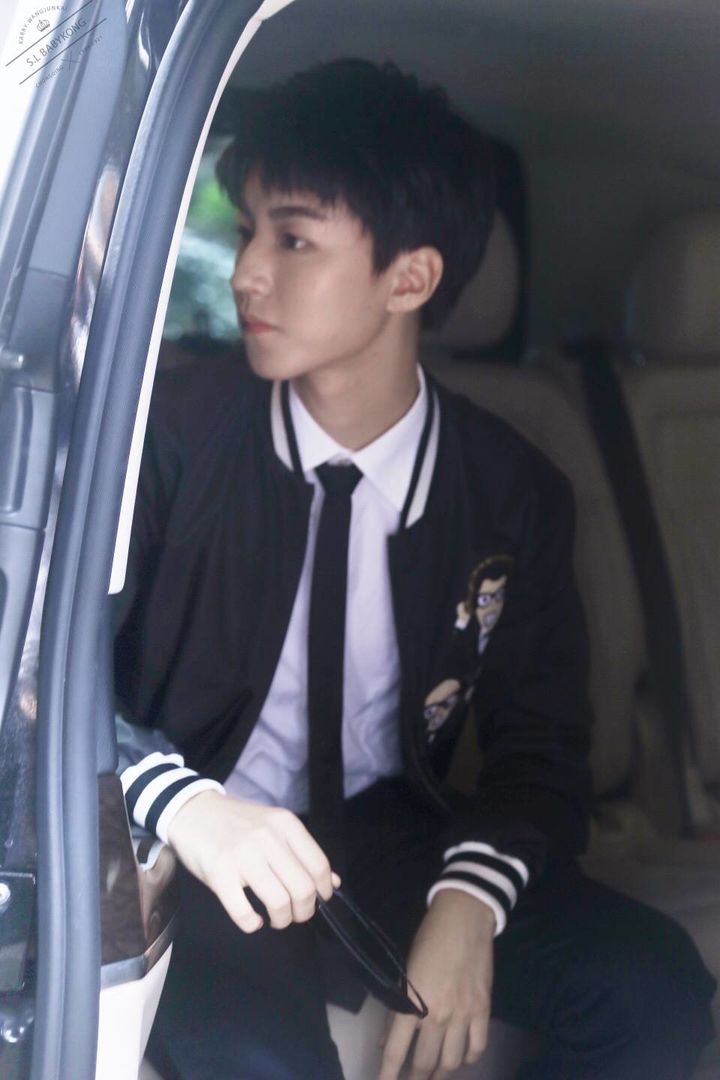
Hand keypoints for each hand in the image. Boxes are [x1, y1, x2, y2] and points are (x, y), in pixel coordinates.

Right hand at [167, 790, 339, 933]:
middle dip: (303, 911)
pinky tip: (252, 919)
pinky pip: (244, 912)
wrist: (192, 810)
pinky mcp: (219, 872)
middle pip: (303, 889)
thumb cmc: (237, 823)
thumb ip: (302, 853)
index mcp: (285, 824)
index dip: (323, 891)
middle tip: (294, 914)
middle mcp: (267, 837)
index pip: (319, 866)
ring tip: (274, 918)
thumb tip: (333, 883)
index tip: (316, 900)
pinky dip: (252, 924)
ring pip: (279, 902)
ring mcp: (243, 855)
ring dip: (281, 920)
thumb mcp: (274, 827)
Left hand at [378, 889, 494, 1079]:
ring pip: (452, 1062)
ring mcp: (463, 1015)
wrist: (464, 918)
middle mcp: (438, 1015)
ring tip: (434, 1076)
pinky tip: (461, 1058)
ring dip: (441, 1074)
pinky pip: (477, 1047)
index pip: (395, 1051)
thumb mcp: (405, 971)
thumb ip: (398, 1007)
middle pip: (424, 1063)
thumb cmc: (429, 939)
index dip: (387, 1075)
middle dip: (415, 1079)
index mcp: (412, 1003)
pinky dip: (469, 1059)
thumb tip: (388, 1039)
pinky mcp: (483, 1010)